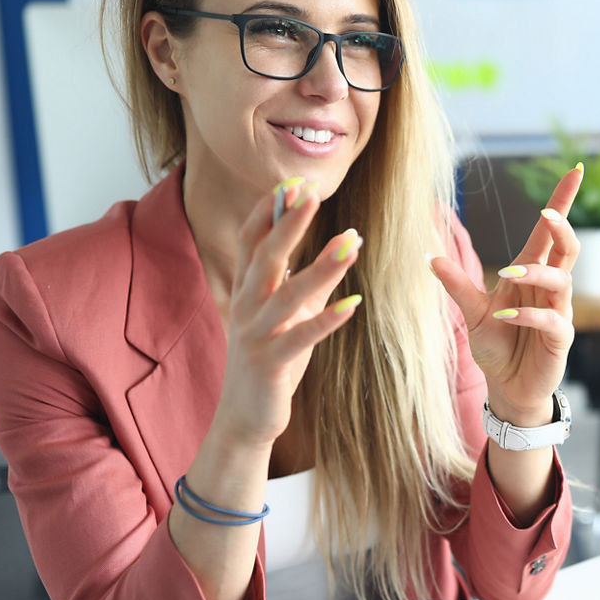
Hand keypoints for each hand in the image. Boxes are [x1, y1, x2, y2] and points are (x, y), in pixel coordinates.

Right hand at [212, 180, 363, 446]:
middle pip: (265, 257)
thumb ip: (307, 282)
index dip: (269, 210)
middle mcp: (246, 307)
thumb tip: (340, 244)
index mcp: (247, 291)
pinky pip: (301, 339)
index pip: (251, 240)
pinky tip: (353, 306)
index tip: (293, 182)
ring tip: (350, 242)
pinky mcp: (270, 364)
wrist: (245, 417)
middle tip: (311, 192)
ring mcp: (255, 336)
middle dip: (288, 224)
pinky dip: (326, 321)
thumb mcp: (288, 316)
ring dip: (320, 267)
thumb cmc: (271, 360)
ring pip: (287, 295)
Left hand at [432, 167, 583, 425]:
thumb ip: (456, 285)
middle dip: (562, 228)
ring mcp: (558, 313)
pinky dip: (529, 316)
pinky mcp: (560, 339)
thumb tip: (430, 256)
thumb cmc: (496, 346)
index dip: (562, 202)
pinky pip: (552, 320)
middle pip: (567, 249)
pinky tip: (507, 317)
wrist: (507, 387)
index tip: (574, 170)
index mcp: (530, 274)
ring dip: (537, 273)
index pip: (549, 233)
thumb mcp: (472, 313)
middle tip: (546, 216)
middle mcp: (549, 289)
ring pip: (562, 281)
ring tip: (509, 276)